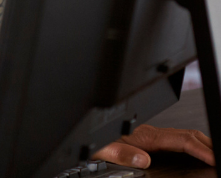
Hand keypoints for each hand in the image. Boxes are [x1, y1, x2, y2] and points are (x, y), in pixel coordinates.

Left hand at [92, 124, 213, 168]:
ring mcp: (151, 136)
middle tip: (218, 156)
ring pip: (183, 136)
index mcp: (145, 137)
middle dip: (207, 144)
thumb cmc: (95, 143)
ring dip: (201, 143)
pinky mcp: (149, 139)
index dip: (200, 149)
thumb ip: (123, 154)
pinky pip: (176, 140)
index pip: (181, 141)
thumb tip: (143, 160)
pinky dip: (191, 145)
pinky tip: (193, 152)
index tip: (214, 157)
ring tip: (212, 154)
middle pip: (187, 135)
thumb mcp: (104, 150)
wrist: (86, 135)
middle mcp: (151, 134)